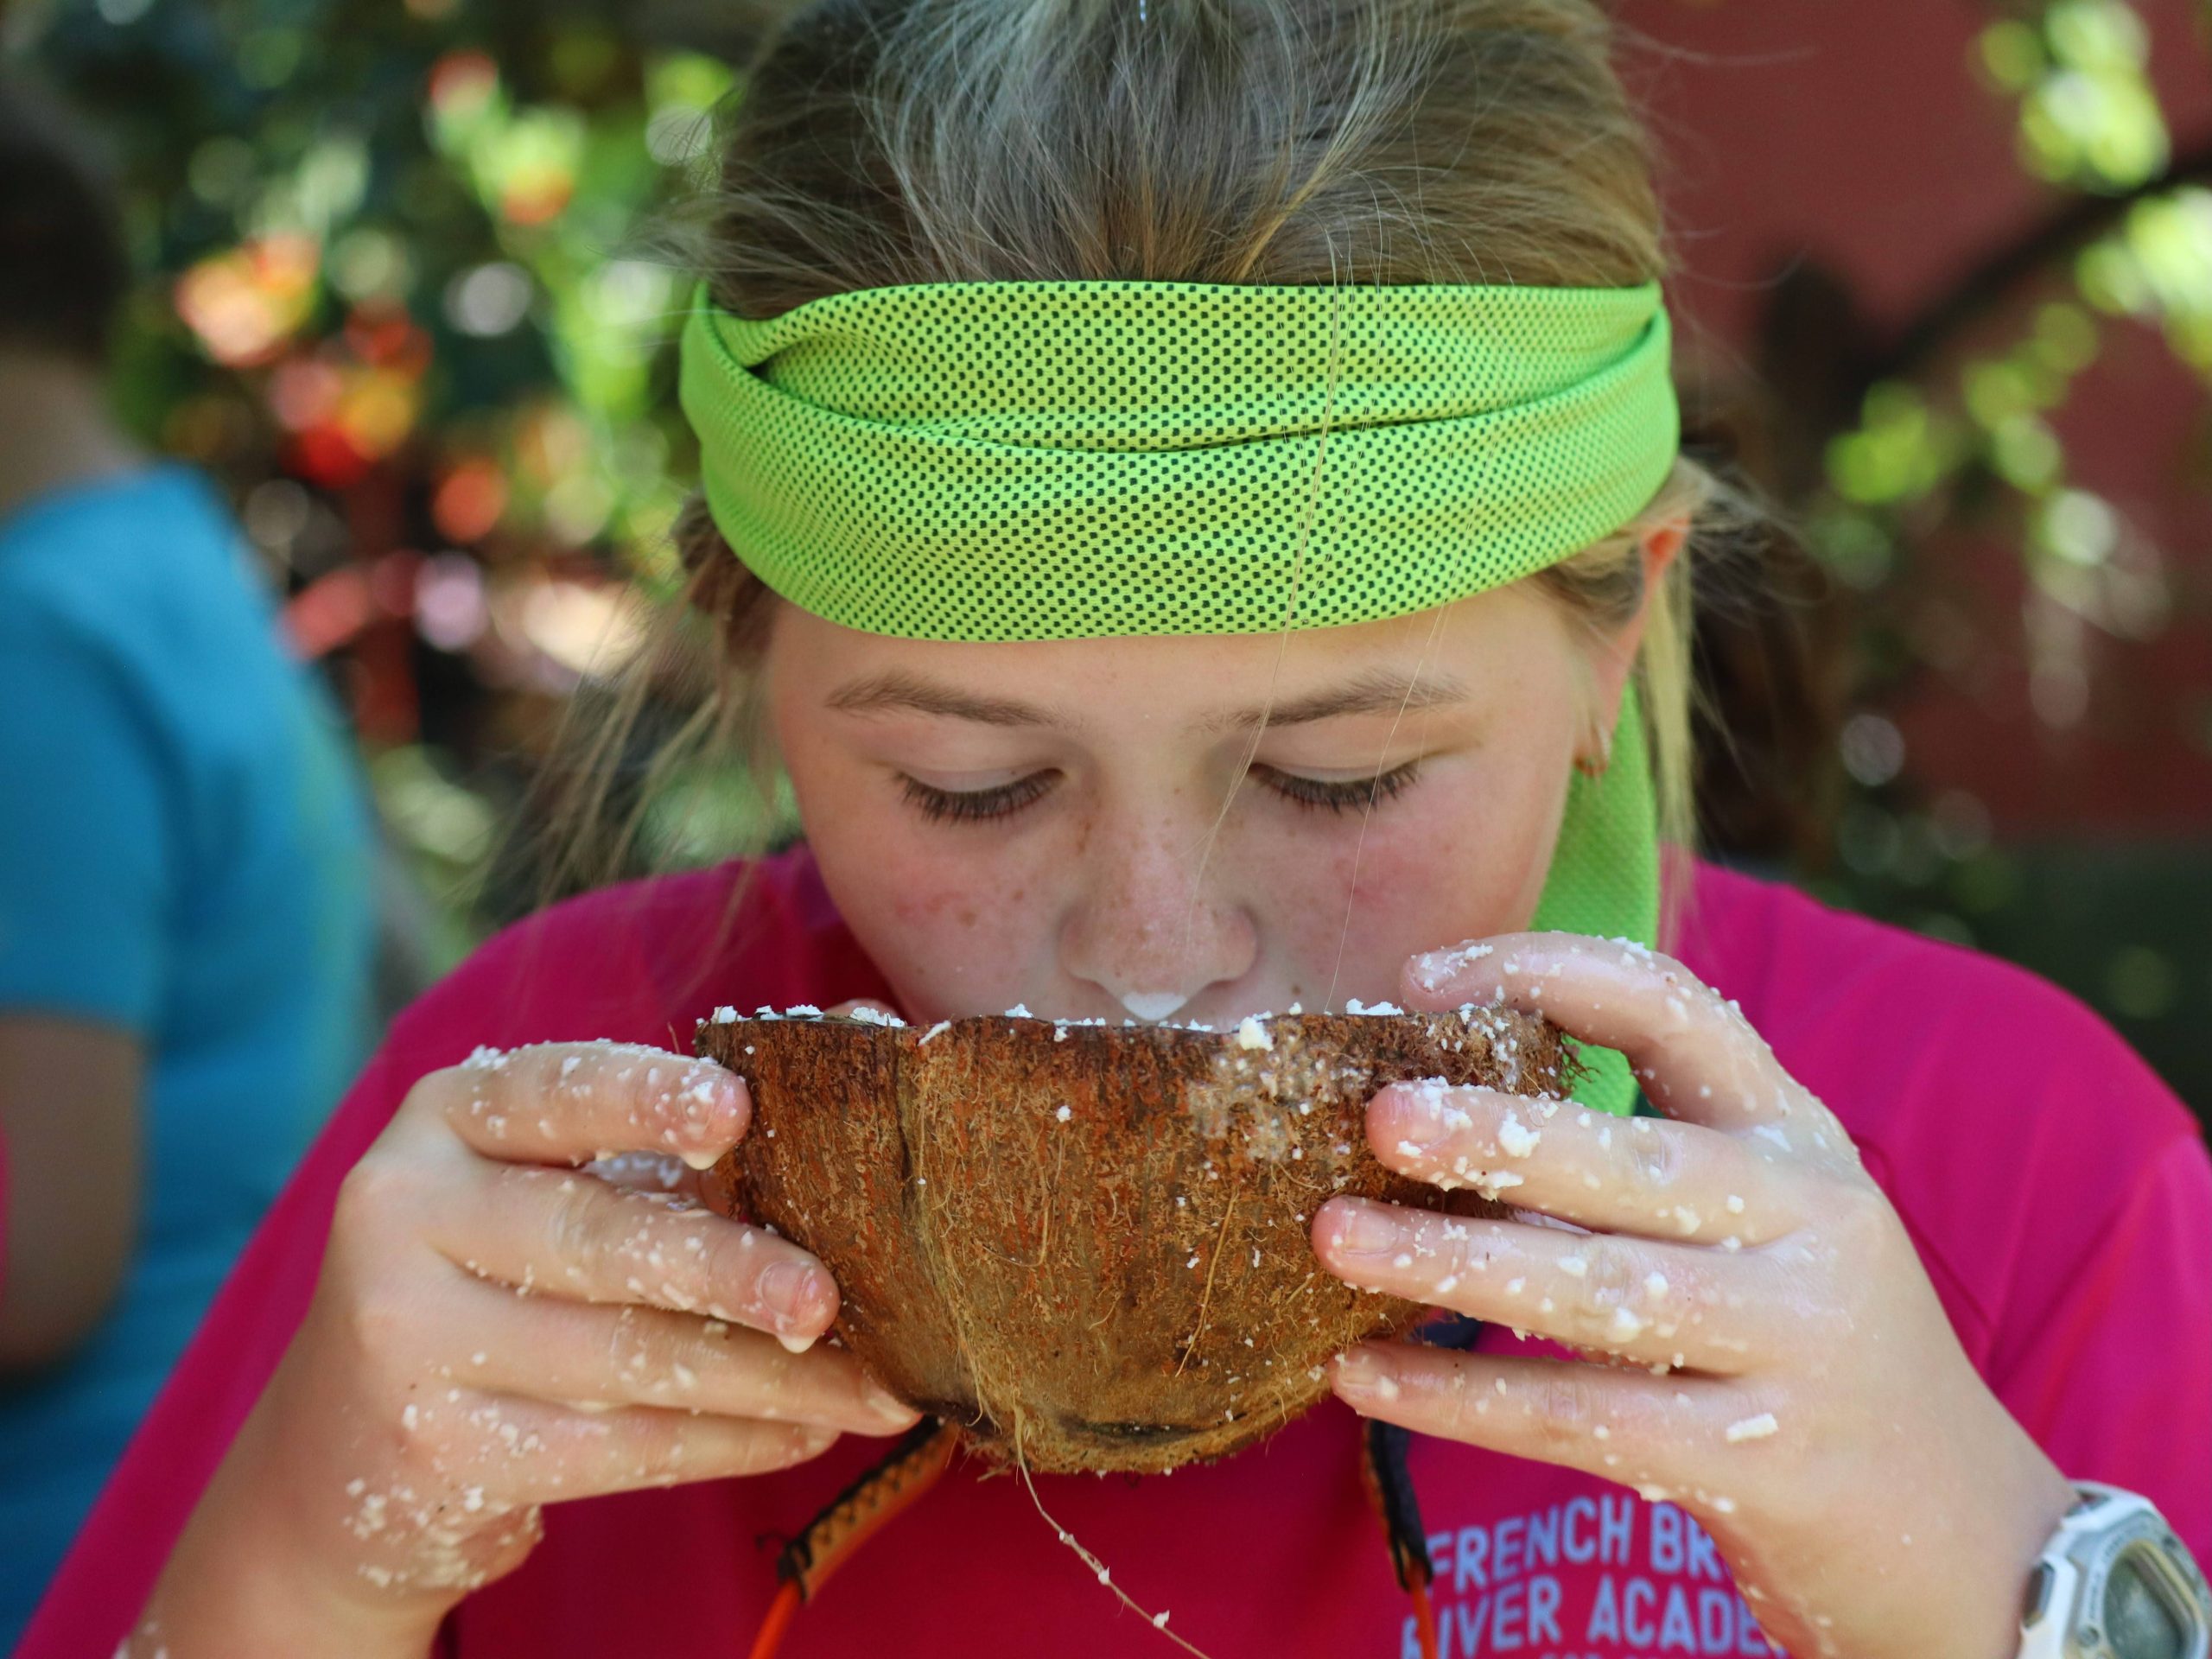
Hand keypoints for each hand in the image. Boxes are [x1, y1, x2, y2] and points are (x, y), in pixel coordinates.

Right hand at [138, 1037, 918, 1652]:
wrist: (342, 1447)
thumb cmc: (502, 1271)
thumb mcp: (555, 1177)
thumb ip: (681, 1127)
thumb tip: (865, 1029)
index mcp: (447, 1118)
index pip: (553, 1091)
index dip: (645, 1099)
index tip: (736, 1111)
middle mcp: (405, 1213)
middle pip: (594, 1238)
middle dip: (727, 1270)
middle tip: (826, 1295)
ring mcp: (408, 1339)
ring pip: (623, 1358)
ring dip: (765, 1378)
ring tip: (872, 1389)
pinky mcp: (438, 1451)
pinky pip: (615, 1447)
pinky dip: (726, 1441)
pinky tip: (807, 1432)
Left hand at [1310, 933, 2073, 1658]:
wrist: (1970, 1540)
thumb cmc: (1813, 1353)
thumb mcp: (1771, 1228)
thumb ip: (1645, 1165)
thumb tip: (1437, 1110)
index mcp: (1799, 1140)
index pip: (1677, 1011)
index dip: (1548, 975)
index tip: (1424, 980)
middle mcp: (1809, 1224)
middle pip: (1634, 1161)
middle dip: (1494, 1135)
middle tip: (1377, 1116)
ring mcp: (1796, 1346)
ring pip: (1597, 1292)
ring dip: (1451, 1263)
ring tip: (1334, 1238)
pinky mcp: (1762, 1463)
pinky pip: (1579, 1417)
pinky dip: (1459, 1396)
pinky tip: (1361, 1374)